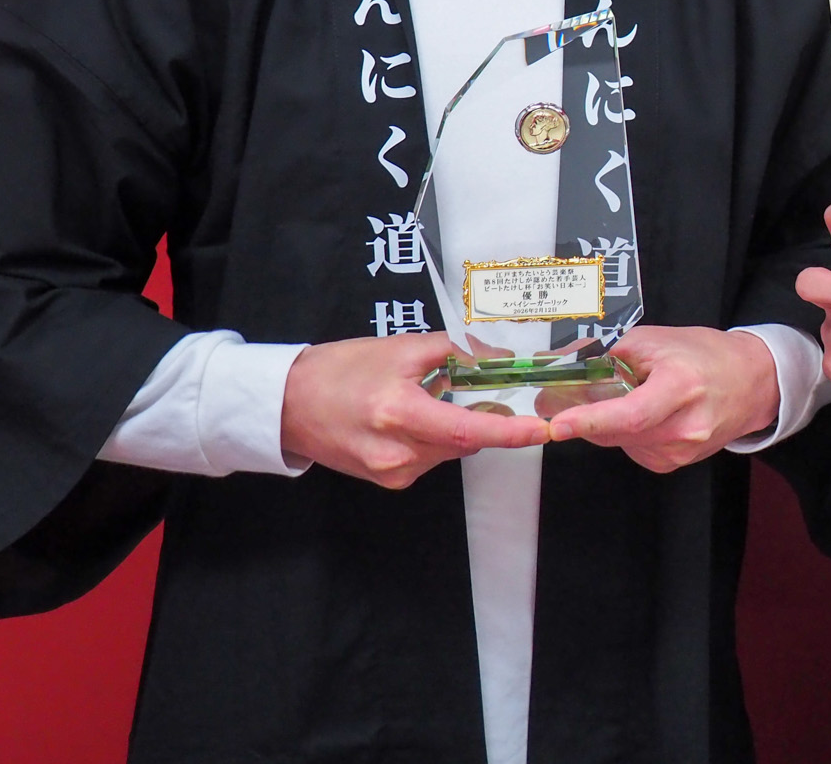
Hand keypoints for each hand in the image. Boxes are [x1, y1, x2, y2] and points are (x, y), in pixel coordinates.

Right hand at [281, 332, 549, 488]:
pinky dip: (435, 437)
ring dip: (455, 425)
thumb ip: (452, 352)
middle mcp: (398, 453)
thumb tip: (497, 358)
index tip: (543, 431)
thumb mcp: (399, 349)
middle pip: (465, 439)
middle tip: (480, 387)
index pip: (469, 429)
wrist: (288, 404)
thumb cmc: (340, 370)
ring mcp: (392, 472)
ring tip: (425, 398)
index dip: (510, 432)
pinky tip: (412, 417)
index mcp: (399, 414)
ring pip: (451, 449)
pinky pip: (431, 458)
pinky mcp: (388, 481)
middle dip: (482, 415)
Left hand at [542, 325, 780, 472]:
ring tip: (631, 395)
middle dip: (585, 416)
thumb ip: (608, 356)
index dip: (590, 420)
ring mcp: (682, 451)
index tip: (558, 424)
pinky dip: (624, 432)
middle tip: (563, 398)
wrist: (751, 382)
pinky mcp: (675, 463)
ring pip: (618, 442)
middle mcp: (686, 427)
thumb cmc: (705, 355)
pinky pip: (631, 449)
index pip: (631, 414)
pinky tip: (644, 414)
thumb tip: (560, 371)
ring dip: (607, 422)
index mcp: (682, 387)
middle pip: (616, 431)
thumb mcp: (654, 340)